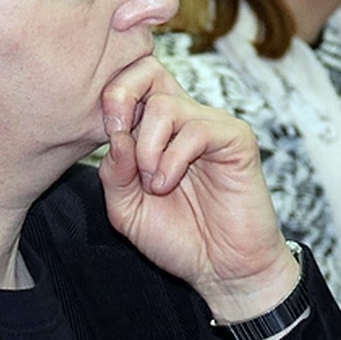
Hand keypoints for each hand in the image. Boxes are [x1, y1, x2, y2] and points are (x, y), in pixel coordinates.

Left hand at [97, 56, 297, 321]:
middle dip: (121, 97)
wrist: (222, 270)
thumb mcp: (126, 209)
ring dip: (147, 149)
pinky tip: (168, 184)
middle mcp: (185, 118)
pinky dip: (172, 159)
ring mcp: (212, 126)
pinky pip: (196, 130)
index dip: (111, 93)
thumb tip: (115, 135)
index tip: (103, 132)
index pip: (133, 79)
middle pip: (149, 69)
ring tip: (153, 184)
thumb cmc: (177, 239)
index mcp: (157, 129)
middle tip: (117, 135)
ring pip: (166, 105)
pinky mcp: (236, 139)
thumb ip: (114, 172)